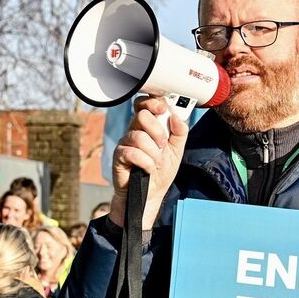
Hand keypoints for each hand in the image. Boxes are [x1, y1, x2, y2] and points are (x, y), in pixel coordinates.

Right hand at [109, 96, 189, 227]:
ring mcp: (125, 143)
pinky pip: (132, 153)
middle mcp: (134, 131)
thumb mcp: (177, 151)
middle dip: (157, 131)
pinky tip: (148, 169)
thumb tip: (176, 116)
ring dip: (154, 153)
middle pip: (142, 116)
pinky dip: (145, 163)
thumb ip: (180, 132)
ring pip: (139, 137)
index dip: (152, 102)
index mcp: (148, 126)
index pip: (145, 105)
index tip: (163, 110)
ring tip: (157, 163)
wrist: (152, 195)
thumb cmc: (161, 172)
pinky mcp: (119, 156)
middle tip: (162, 145)